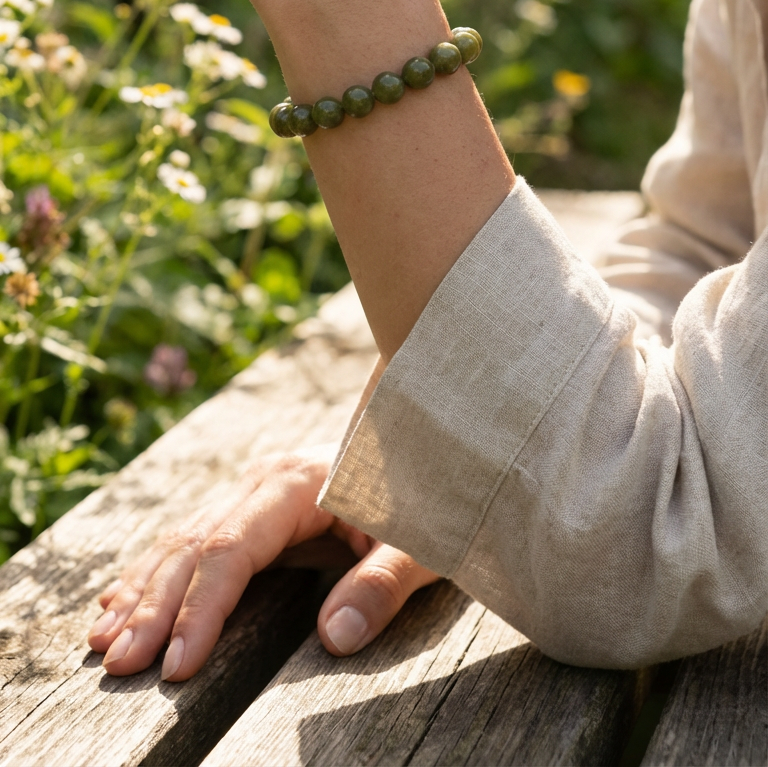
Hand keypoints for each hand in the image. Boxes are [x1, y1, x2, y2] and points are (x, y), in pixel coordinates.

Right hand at [88, 448, 438, 678]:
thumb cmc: (429, 495)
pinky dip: (151, 573)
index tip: (177, 666)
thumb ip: (383, 582)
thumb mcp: (423, 541)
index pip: (232, 550)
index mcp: (297, 484)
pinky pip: (189, 538)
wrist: (430, 439)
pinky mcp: (249, 505)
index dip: (201, 610)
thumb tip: (333, 637)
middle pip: (193, 546)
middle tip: (119, 665)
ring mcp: (250, 490)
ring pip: (181, 540)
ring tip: (102, 641)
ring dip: (141, 592)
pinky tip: (118, 602)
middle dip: (154, 609)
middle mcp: (261, 481)